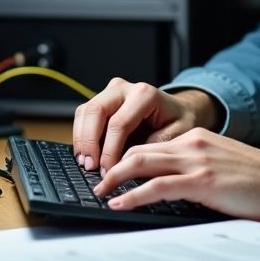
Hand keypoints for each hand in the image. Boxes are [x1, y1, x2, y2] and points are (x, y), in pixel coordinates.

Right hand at [72, 78, 217, 171]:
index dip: (109, 150)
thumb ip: (154, 147)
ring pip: (85, 111)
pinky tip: (86, 155)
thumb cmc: (178, 122)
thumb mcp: (178, 135)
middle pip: (96, 111)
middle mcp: (125, 88)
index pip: (119, 123)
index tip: (108, 172)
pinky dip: (81, 136)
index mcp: (145, 95)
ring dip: (81, 139)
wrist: (178, 110)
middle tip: (90, 168)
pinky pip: (84, 115)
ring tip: (85, 164)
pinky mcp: (102, 100)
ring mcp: (111, 92)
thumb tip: (128, 166)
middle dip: (89, 142)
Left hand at [95, 128, 259, 221]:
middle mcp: (193, 144)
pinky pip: (157, 186)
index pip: (151, 144)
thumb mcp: (223, 165)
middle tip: (95, 180)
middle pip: (139, 149)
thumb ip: (197, 168)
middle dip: (111, 164)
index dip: (125, 158)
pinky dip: (132, 194)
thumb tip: (172, 186)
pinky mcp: (203, 181)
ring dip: (114, 178)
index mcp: (198, 139)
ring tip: (99, 191)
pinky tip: (119, 203)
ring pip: (141, 162)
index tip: (109, 172)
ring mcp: (197, 161)